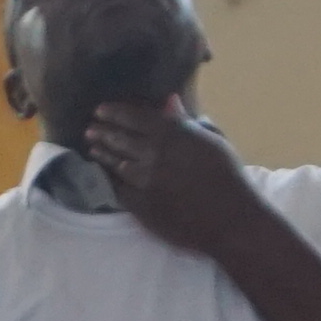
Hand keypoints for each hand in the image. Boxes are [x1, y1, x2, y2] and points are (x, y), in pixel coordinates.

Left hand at [77, 94, 266, 257]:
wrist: (230, 220)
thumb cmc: (228, 177)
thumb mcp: (213, 141)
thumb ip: (187, 121)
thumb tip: (169, 101)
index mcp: (174, 134)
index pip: (135, 118)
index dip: (114, 113)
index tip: (100, 110)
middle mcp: (155, 155)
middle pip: (120, 139)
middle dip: (103, 132)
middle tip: (91, 129)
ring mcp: (145, 181)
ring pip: (116, 163)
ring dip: (102, 154)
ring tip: (93, 148)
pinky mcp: (141, 205)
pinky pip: (118, 189)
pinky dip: (109, 179)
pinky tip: (103, 174)